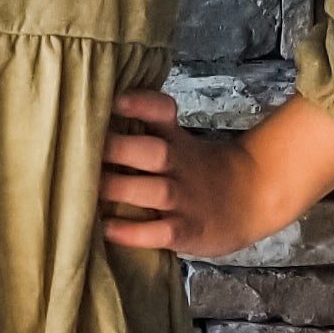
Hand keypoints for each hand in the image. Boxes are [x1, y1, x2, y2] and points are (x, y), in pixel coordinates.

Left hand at [98, 89, 333, 259]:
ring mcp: (184, 199)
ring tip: (86, 191)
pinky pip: (159, 232)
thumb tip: (91, 115)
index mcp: (176, 138)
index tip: (114, 100)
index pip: (162, 111)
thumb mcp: (182, 140)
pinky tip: (106, 229)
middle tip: (81, 151)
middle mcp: (179, 164)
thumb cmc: (201, 168)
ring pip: (153, 191)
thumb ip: (145, 128)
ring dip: (119, 190)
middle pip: (152, 151)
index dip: (140, 104)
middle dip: (118, 149)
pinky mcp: (187, 230)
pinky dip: (133, 232)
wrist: (253, 197)